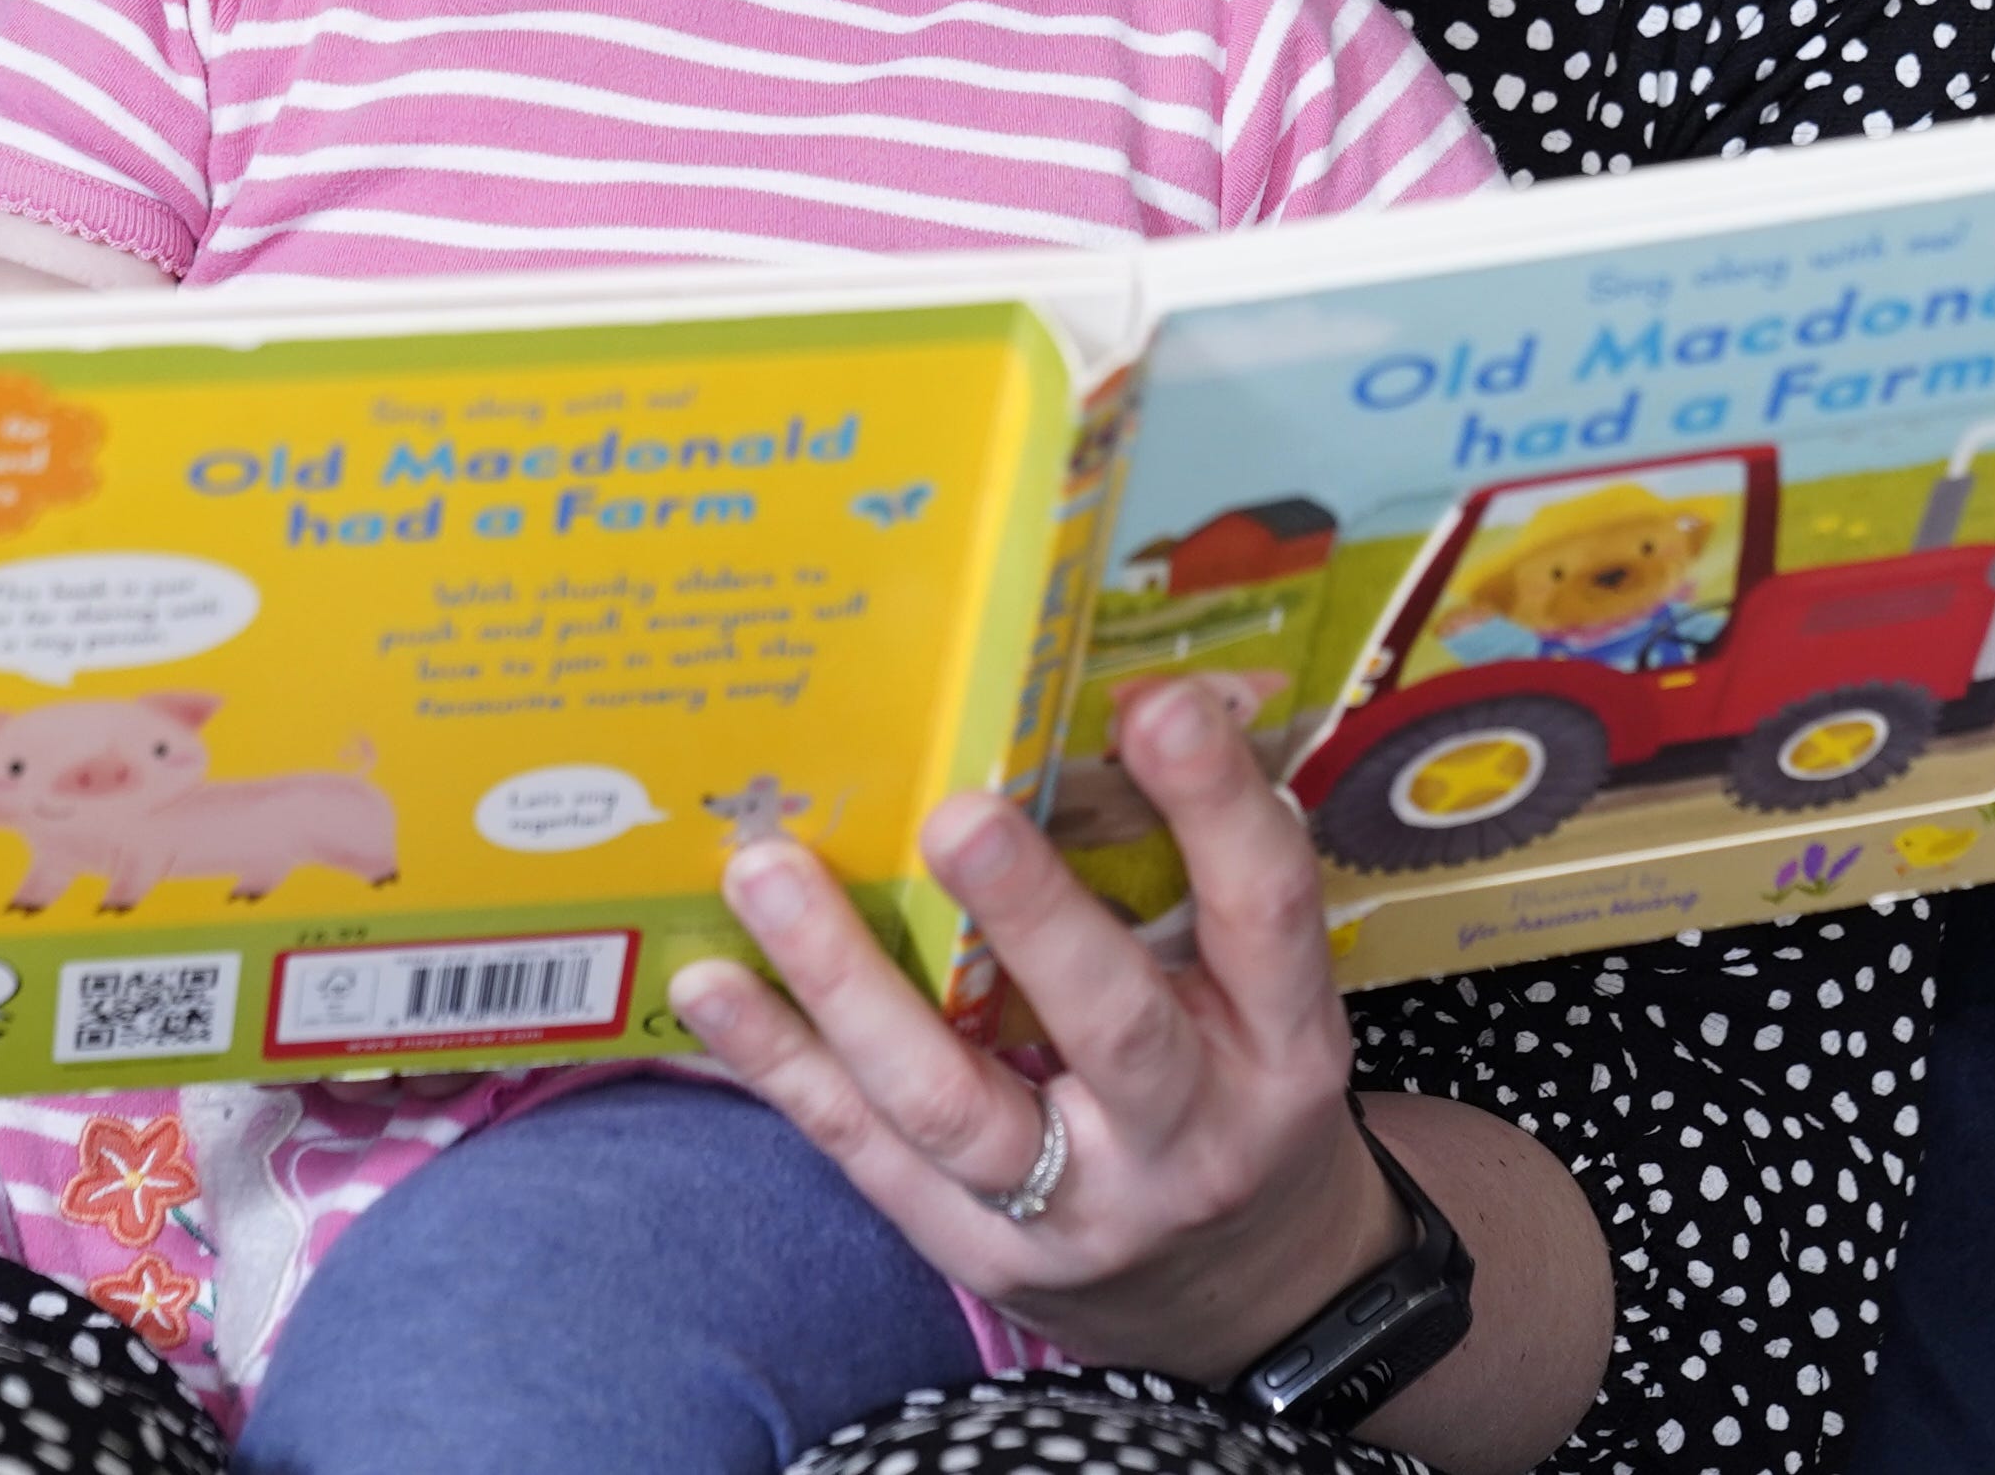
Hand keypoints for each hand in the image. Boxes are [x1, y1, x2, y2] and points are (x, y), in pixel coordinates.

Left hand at [668, 677, 1399, 1378]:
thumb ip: (1195, 871)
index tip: (1154, 701)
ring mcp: (1077, 1211)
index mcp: (1282, 1043)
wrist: (1241, 1300)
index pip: (1263, 913)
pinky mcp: (979, 1255)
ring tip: (768, 874)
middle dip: (1031, 916)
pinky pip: (865, 1152)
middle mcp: (1190, 1135)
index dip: (1216, 807)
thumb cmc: (1234, 1089)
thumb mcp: (1259, 998)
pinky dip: (782, 1066)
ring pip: (950, 1102)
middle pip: (1112, 1025)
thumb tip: (1124, 695)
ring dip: (848, 984)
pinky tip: (711, 987)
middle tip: (951, 813)